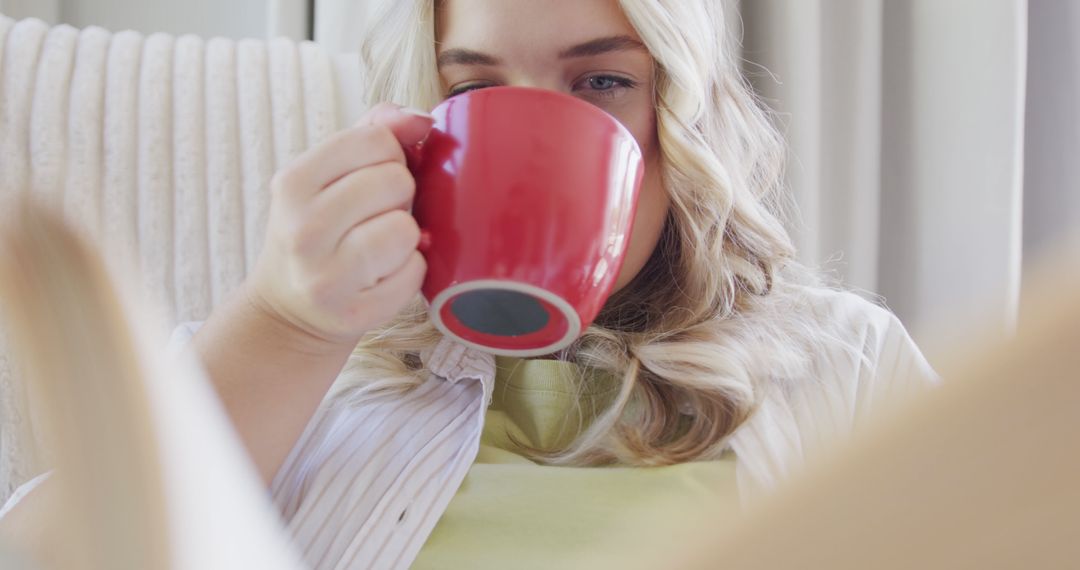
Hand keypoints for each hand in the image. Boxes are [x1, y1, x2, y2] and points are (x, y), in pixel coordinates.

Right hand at [246, 104, 434, 345]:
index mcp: (293, 183)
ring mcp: (325, 276)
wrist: (288, 309)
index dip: (391, 155)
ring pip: (406, 228)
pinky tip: (383, 275)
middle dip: (399, 196)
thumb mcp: (326, 176)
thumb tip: (419, 118)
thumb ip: (371, 133)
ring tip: (380, 246)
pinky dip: (409, 271)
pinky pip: (415, 272)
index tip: (372, 177)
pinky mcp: (353, 314)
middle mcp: (302, 228)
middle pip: (396, 181)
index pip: (376, 140)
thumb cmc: (318, 231)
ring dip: (405, 236)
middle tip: (375, 216)